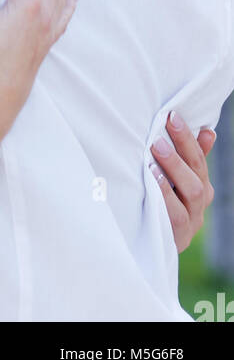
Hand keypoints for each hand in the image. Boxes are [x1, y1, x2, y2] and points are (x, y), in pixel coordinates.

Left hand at [150, 112, 215, 252]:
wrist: (152, 244)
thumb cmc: (163, 203)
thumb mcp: (176, 180)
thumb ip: (191, 157)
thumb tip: (208, 131)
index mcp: (202, 187)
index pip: (198, 159)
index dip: (187, 137)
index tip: (172, 115)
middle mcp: (199, 204)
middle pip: (196, 175)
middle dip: (179, 153)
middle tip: (158, 137)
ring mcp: (190, 222)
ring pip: (190, 194)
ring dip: (172, 172)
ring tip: (154, 156)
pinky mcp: (176, 236)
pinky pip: (173, 215)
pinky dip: (164, 195)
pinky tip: (151, 179)